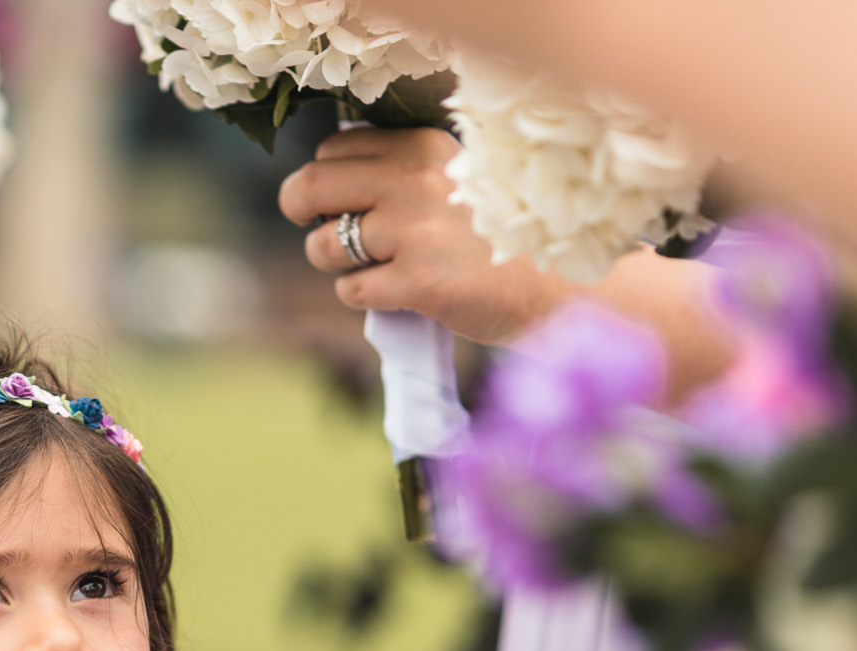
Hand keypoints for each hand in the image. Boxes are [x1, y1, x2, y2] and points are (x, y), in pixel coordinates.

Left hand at [278, 127, 579, 345]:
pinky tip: (394, 293)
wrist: (556, 287)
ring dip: (334, 262)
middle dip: (300, 211)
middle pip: (312, 186)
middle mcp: (413, 181)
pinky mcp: (416, 282)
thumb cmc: (499, 237)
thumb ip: (400, 173)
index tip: (334, 200)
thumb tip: (325, 181)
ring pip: (323, 245)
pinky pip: (350, 289)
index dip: (322, 178)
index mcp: (422, 148)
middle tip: (318, 230)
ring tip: (371, 267)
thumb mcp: (456, 180)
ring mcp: (413, 232)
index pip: (333, 150)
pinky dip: (361, 295)